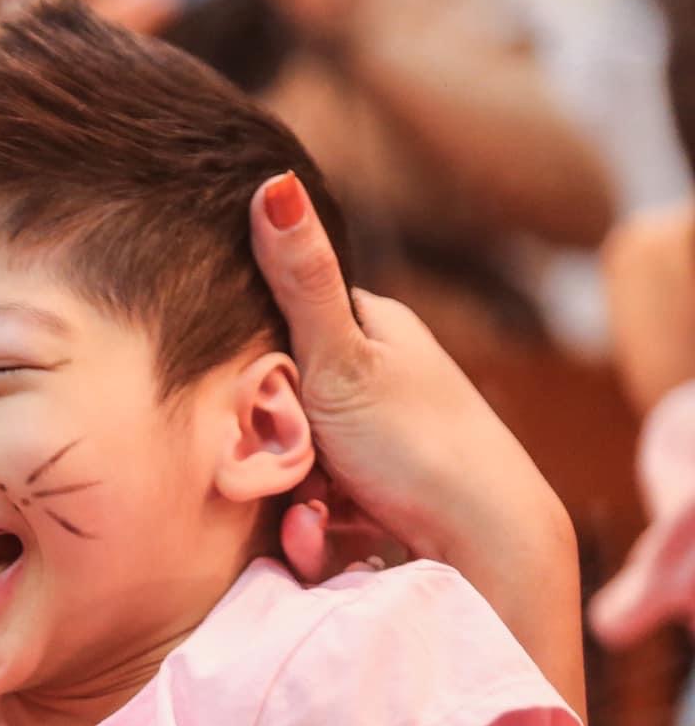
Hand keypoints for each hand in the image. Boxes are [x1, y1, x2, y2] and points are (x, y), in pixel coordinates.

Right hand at [249, 172, 570, 580]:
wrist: (485, 547)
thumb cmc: (415, 443)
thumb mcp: (342, 357)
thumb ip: (301, 279)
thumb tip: (275, 178)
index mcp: (378, 327)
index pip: (287, 313)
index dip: (253, 349)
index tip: (239, 386)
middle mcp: (384, 376)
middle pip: (284, 393)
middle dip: (268, 434)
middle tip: (279, 457)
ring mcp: (382, 437)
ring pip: (295, 455)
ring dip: (288, 489)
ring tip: (310, 510)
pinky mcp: (380, 495)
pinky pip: (320, 505)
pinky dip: (315, 524)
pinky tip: (325, 534)